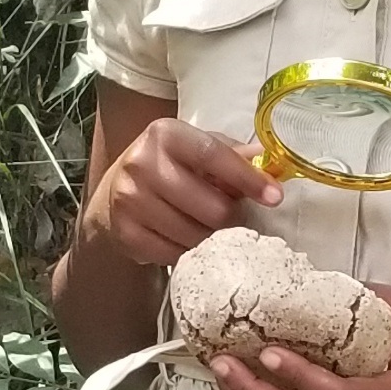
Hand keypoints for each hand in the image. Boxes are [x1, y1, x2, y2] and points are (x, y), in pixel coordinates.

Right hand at [83, 118, 280, 266]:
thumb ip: (232, 153)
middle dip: (232, 217)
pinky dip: (189, 252)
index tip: (274, 197)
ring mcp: (130, 200)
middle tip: (233, 216)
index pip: (213, 155)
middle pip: (211, 207)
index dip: (248, 178)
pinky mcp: (126, 233)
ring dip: (212, 238)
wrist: (115, 192)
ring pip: (196, 235)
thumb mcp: (196, 148)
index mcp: (165, 134)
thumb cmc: (169, 167)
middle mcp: (142, 163)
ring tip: (210, 228)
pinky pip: (175, 254)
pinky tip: (187, 240)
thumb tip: (270, 160)